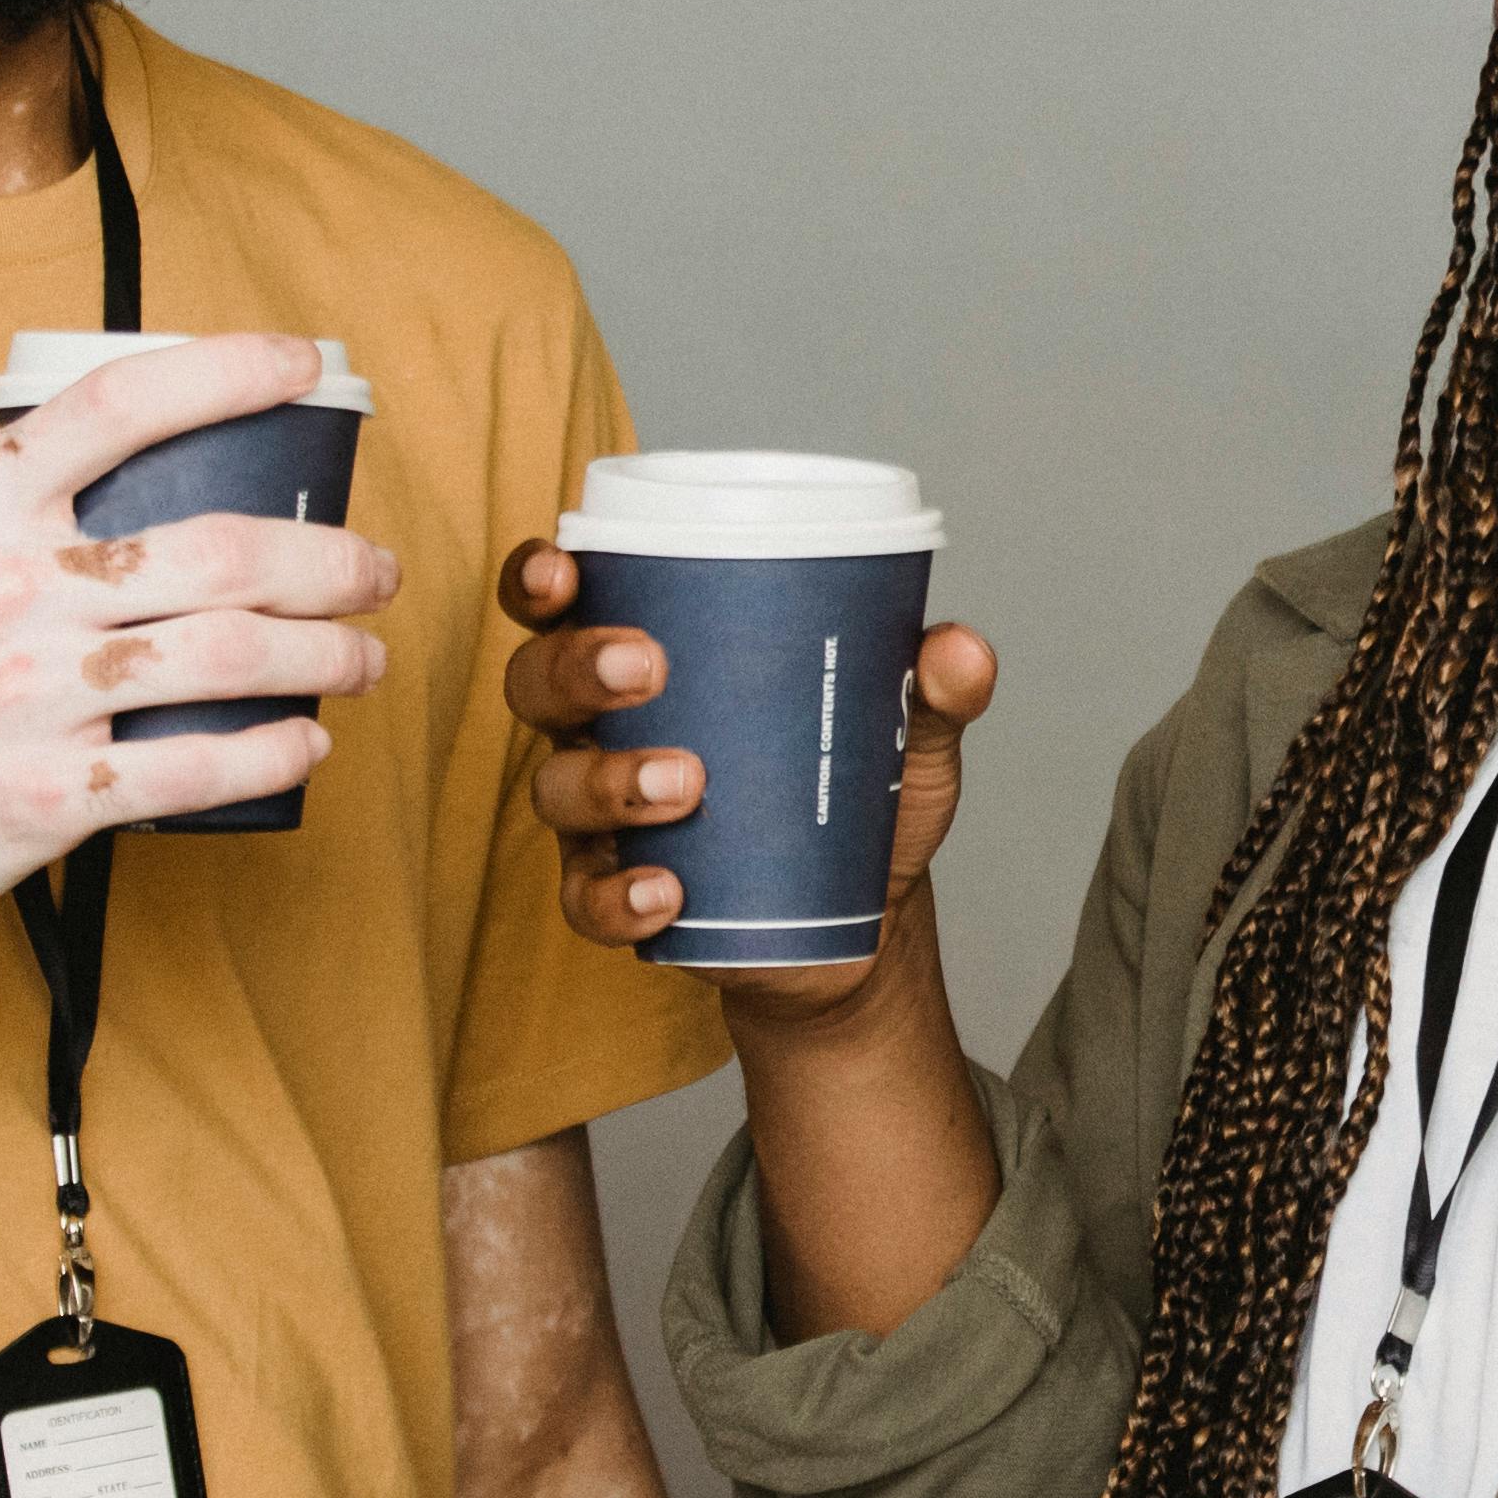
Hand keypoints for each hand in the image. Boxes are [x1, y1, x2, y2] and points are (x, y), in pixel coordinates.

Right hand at [0, 334, 395, 964]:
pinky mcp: (44, 795)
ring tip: (369, 658)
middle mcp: (3, 587)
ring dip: (330, 655)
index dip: (228, 370)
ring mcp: (24, 694)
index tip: (306, 365)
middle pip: (221, 549)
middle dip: (332, 561)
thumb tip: (193, 459)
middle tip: (380, 572)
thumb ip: (44, 503)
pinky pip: (197, 766)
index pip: (120, 402)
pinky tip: (309, 740)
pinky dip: (276, 752)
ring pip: (230, 656)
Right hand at [498, 540, 996, 1018]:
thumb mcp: (907, 738)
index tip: (563, 572)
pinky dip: (618, 895)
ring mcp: (603, 820)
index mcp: (648, 661)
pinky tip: (667, 891)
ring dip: (609, 780)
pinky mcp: (623, 898)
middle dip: (575, 669)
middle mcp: (604, 732)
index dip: (541, 581)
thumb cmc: (859, 798)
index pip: (564, 605)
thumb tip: (959, 649)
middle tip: (646, 670)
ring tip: (684, 786)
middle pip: (538, 686)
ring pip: (557, 789)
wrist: (862, 925)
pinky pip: (587, 898)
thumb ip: (934, 690)